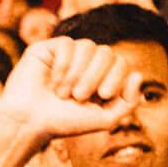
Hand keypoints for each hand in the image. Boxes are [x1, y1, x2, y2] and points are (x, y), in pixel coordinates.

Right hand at [0, 37, 145, 142]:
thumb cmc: (66, 122)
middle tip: (80, 96)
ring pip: (88, 46)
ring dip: (78, 72)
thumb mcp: (106, 119)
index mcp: (102, 76)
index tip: (102, 95)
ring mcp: (68, 54)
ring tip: (64, 93)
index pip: (122, 63)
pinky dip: (64, 64)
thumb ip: (129, 102)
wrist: (29, 122)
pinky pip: (67, 43)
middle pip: (107, 52)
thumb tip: (137, 74)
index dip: (116, 76)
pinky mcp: (49, 48)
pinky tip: (54, 81)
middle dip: (96, 76)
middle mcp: (87, 62)